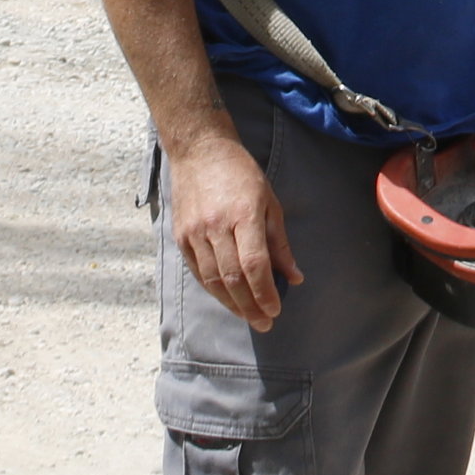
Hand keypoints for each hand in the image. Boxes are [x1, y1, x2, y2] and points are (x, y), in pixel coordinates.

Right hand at [168, 132, 302, 331]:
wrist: (199, 151)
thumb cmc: (241, 174)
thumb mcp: (270, 202)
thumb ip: (280, 242)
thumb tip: (294, 277)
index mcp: (243, 215)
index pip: (254, 265)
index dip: (265, 292)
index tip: (276, 309)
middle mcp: (216, 226)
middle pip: (233, 278)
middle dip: (250, 306)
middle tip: (265, 322)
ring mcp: (194, 232)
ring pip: (213, 280)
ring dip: (232, 304)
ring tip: (249, 316)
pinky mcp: (181, 236)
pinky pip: (198, 272)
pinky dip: (214, 290)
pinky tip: (228, 299)